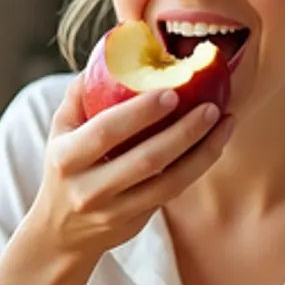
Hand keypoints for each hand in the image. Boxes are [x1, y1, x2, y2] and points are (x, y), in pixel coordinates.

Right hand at [27, 74, 234, 259]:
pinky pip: (173, 192)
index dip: (140, 112)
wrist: (60, 233)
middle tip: (211, 107)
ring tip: (225, 122)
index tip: (172, 91)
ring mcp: (114, 210)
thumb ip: (80, 94)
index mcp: (66, 158)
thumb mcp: (60, 131)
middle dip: (183, 132)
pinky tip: (215, 143)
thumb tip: (112, 52)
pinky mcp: (135, 222)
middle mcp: (89, 188)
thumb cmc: (64, 168)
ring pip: (168, 182)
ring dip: (202, 151)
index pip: (106, 131)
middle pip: (145, 160)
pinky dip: (197, 166)